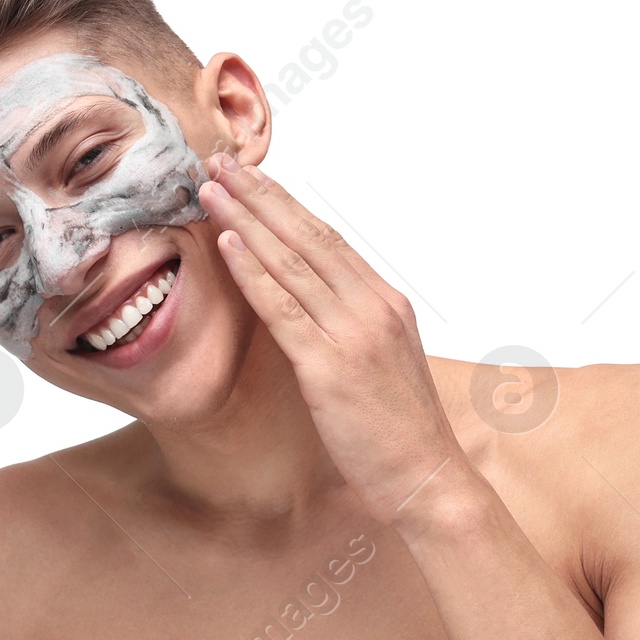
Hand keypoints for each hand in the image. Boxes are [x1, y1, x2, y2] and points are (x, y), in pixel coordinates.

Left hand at [198, 155, 473, 524]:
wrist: (429, 478)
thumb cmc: (402, 434)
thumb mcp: (382, 367)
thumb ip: (352, 331)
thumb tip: (314, 313)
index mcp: (386, 303)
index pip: (329, 240)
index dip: (286, 205)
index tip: (253, 178)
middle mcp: (372, 307)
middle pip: (308, 236)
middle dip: (260, 195)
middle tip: (221, 160)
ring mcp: (353, 334)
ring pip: (291, 262)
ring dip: (246, 219)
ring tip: (211, 187)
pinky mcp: (330, 367)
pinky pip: (283, 308)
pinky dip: (253, 271)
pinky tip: (228, 243)